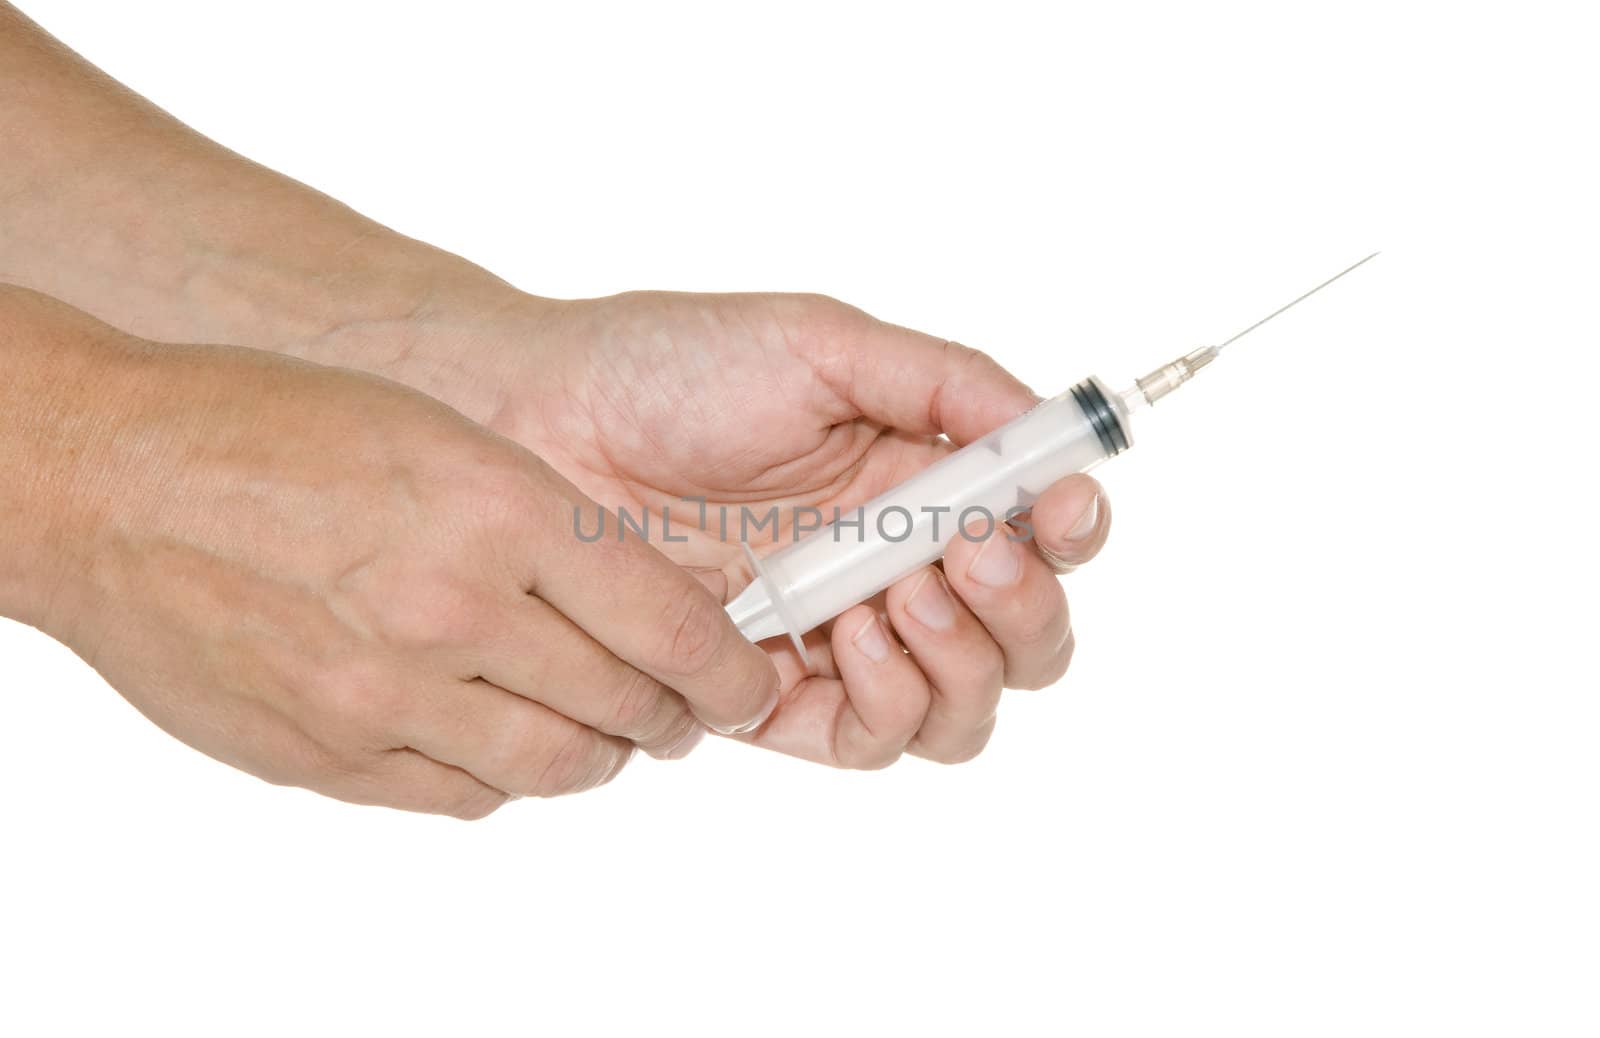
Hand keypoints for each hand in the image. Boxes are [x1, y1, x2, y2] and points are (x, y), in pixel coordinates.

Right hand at [2, 289, 775, 816]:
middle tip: (677, 708)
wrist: (113, 481)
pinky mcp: (328, 754)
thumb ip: (545, 529)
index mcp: (496, 509)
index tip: (742, 680)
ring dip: (595, 755)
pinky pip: (461, 797)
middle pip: (622, 705)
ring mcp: (384, 693)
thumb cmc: (276, 432)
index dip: (726, 668)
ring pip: (552, 767)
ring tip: (598, 731)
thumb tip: (636, 607)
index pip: (667, 623)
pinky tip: (495, 739)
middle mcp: (451, 609)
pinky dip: (502, 778)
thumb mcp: (444, 439)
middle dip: (671, 715)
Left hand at [373, 291, 1111, 768]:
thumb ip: (944, 382)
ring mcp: (837, 638)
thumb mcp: (822, 344)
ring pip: (963, 708)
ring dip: (964, 661)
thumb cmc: (669, 367)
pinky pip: (870, 738)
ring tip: (897, 595)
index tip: (1060, 510)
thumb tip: (1051, 428)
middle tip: (970, 553)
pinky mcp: (770, 693)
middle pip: (1024, 640)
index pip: (1041, 535)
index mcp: (919, 480)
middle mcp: (893, 567)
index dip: (1072, 533)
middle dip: (1023, 608)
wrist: (538, 420)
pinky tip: (853, 639)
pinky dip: (890, 702)